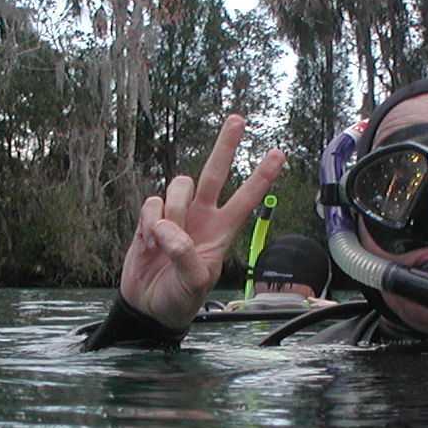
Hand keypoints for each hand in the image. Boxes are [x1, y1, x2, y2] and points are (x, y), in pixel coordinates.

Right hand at [119, 115, 285, 330]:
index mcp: (221, 232)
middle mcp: (202, 217)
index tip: (278, 154)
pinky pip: (152, 203)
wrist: (150, 307)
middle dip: (225, 146)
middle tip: (237, 120)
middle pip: (215, 173)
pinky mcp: (150, 219)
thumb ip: (186, 256)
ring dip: (173, 208)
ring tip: (165, 239)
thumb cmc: (180, 298)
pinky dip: (150, 221)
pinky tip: (149, 241)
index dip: (262, 177)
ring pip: (179, 185)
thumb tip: (171, 229)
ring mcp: (176, 216)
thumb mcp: (194, 283)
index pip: (246, 199)